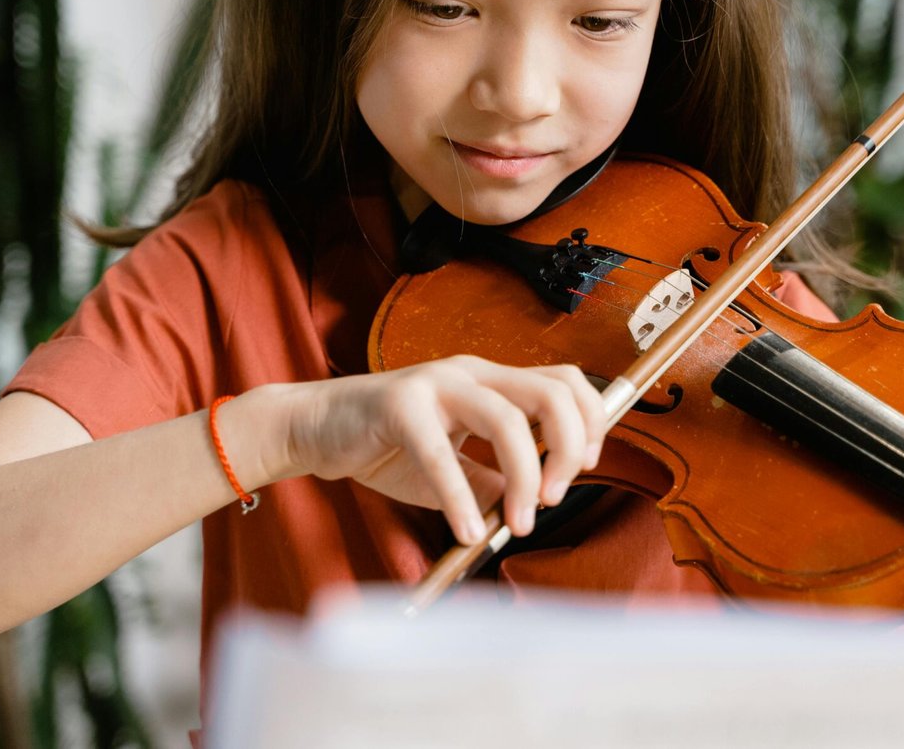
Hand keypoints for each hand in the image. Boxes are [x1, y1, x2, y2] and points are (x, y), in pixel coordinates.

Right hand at [269, 356, 606, 546]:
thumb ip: (492, 480)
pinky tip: (467, 530)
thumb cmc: (384, 445)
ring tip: (518, 522)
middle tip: (554, 498)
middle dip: (570, 448)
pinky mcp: (398, 404)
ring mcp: (435, 383)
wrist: (313, 429)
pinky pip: (440, 452)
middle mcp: (471, 373)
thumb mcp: (452, 466)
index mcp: (490, 382)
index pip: (564, 382)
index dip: (590, 422)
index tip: (586, 468)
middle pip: (551, 392)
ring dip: (523, 475)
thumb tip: (529, 508)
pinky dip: (460, 497)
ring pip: (506, 418)